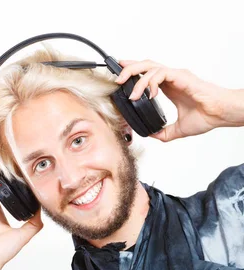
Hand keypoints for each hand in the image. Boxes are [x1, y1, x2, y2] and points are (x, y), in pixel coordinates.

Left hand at [115, 59, 231, 141]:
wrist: (219, 114)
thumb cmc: (206, 117)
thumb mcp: (178, 129)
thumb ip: (164, 132)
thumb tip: (152, 136)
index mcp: (170, 87)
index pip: (147, 74)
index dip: (133, 73)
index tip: (120, 78)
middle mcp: (171, 78)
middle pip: (145, 66)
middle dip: (129, 70)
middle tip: (117, 79)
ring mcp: (176, 75)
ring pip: (150, 67)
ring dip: (137, 79)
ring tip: (131, 95)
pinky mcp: (181, 76)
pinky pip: (161, 73)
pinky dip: (151, 82)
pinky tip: (149, 95)